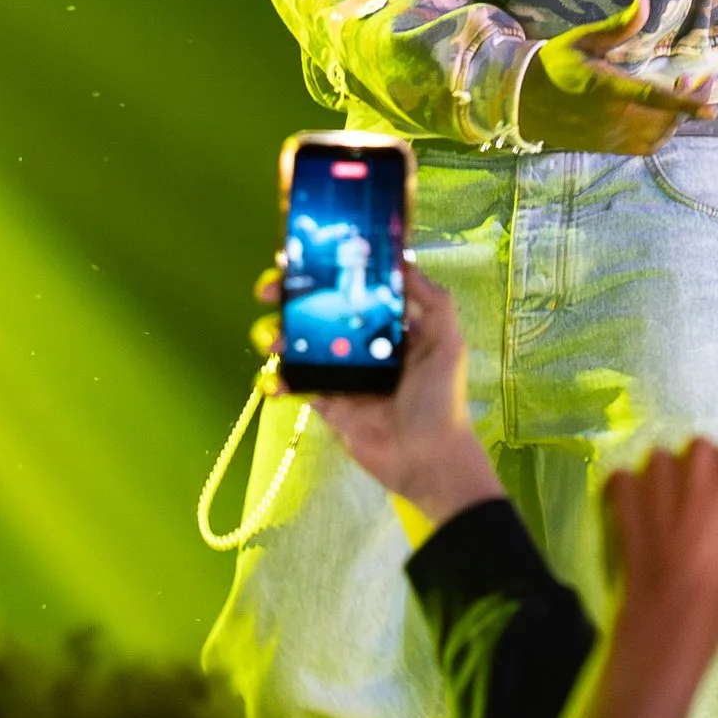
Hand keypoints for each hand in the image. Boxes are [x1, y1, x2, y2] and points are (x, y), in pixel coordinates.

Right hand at [282, 265, 500, 538]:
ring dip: (278, 337)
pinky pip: (298, 386)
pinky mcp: (329, 403)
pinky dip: (278, 381)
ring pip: (301, 346)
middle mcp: (362, 345)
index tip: (299, 257)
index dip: (327, 272)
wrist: (429, 460)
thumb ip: (432, 301)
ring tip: (272, 340)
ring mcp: (343, 375)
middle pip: (318, 313)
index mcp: (388, 327)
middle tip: (269, 293)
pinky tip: (273, 379)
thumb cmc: (441, 399)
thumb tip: (404, 260)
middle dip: (290, 299)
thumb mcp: (447, 343)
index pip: (352, 289)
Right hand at [521, 0, 715, 153]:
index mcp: (606, 90)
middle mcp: (612, 119)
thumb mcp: (583, 40)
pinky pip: (646, 146)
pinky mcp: (608, 147)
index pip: (653, 98)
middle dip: (692, 102)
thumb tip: (646, 1)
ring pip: (659, 134)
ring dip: (679, 117)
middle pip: (665, 118)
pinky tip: (666, 114)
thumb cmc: (554, 64)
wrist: (522, 101)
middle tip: (704, 79)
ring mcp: (611, 138)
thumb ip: (618, 26)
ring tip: (686, 93)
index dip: (685, 105)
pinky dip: (664, 132)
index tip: (712, 108)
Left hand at [602, 412, 717, 650]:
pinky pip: (632, 477)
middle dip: (712, 471)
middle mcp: (698, 455)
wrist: (676, 609)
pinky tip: (647, 520)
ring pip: (670, 461)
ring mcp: (657, 470)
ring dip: (675, 480)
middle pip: (709, 449)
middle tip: (714, 515)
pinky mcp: (626, 489)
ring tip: (679, 522)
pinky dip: (638, 492)